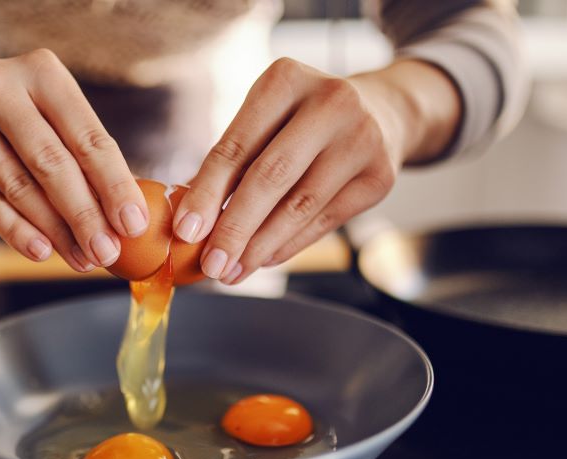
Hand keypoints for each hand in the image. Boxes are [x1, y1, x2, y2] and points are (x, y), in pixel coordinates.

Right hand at [0, 50, 149, 271]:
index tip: (132, 225)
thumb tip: (128, 220)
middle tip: (106, 252)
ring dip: (55, 231)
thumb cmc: (17, 125)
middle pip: (52, 163)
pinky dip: (17, 232)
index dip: (114, 185)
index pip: (87, 137)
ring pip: (19, 187)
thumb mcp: (53, 121)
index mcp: (42, 70)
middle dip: (85, 215)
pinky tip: (42, 251)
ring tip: (81, 259)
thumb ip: (87, 160)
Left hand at [172, 58, 460, 283]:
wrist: (382, 112)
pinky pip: (324, 221)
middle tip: (210, 264)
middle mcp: (330, 101)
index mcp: (286, 79)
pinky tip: (262, 260)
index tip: (185, 231)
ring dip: (259, 246)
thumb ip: (232, 162)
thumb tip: (191, 221)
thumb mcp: (268, 119)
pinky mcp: (380, 176)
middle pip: (270, 177)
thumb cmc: (303, 120)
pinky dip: (288, 245)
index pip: (236, 146)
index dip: (206, 193)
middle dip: (234, 228)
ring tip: (232, 272)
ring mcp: (361, 138)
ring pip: (299, 206)